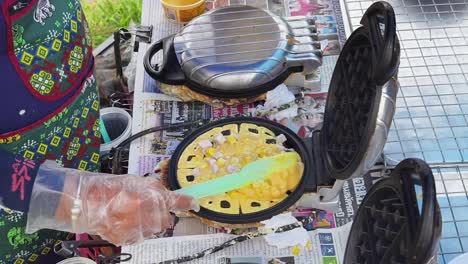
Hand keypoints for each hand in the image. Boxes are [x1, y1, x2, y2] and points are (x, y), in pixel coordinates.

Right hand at [59, 176, 197, 245]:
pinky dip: (136, 231)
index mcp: (149, 197)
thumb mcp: (136, 182)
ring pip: (154, 230)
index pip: (175, 201)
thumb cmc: (109, 188)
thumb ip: (155, 190)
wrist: (85, 202)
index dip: (187, 202)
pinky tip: (124, 221)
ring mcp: (137, 228)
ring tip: (130, 214)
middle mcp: (146, 214)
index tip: (194, 203)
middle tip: (143, 207)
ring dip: (147, 223)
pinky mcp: (128, 239)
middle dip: (159, 214)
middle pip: (165, 220)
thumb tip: (171, 196)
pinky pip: (141, 236)